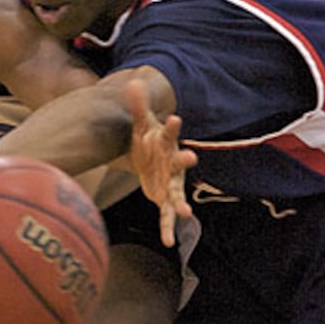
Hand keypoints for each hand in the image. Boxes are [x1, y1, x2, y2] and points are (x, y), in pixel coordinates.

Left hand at [125, 79, 195, 247]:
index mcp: (166, 143)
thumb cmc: (146, 140)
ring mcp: (171, 182)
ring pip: (178, 193)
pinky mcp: (164, 198)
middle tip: (191, 157)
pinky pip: (167, 214)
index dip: (171, 126)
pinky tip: (169, 242)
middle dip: (185, 160)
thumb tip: (133, 81)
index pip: (170, 132)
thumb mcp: (140, 124)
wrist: (146, 158)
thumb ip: (138, 106)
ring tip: (187, 213)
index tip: (174, 117)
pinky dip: (168, 227)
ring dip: (182, 203)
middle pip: (181, 161)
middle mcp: (173, 163)